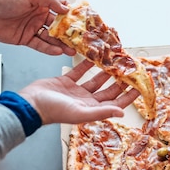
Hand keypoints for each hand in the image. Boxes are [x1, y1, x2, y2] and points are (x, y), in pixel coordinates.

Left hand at [0, 0, 75, 55]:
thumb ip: (49, 0)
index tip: (83, 22)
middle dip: (70, 34)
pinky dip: (49, 49)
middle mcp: (39, 16)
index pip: (61, 10)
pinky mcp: (26, 39)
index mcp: (41, 3)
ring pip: (51, 38)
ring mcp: (33, 28)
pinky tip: (58, 52)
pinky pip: (40, 45)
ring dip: (62, 44)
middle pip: (59, 27)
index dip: (72, 16)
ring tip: (72, 50)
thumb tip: (66, 8)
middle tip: (80, 41)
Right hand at [18, 59, 139, 124]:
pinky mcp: (66, 81)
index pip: (115, 102)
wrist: (30, 104)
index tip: (139, 87)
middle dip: (120, 81)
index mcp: (91, 109)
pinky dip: (88, 64)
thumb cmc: (53, 111)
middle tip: (130, 70)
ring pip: (96, 79)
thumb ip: (102, 112)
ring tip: (117, 61)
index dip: (128, 96)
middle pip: (109, 90)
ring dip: (106, 71)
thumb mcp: (80, 113)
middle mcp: (86, 101)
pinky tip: (96, 56)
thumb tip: (122, 113)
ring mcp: (76, 91)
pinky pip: (80, 71)